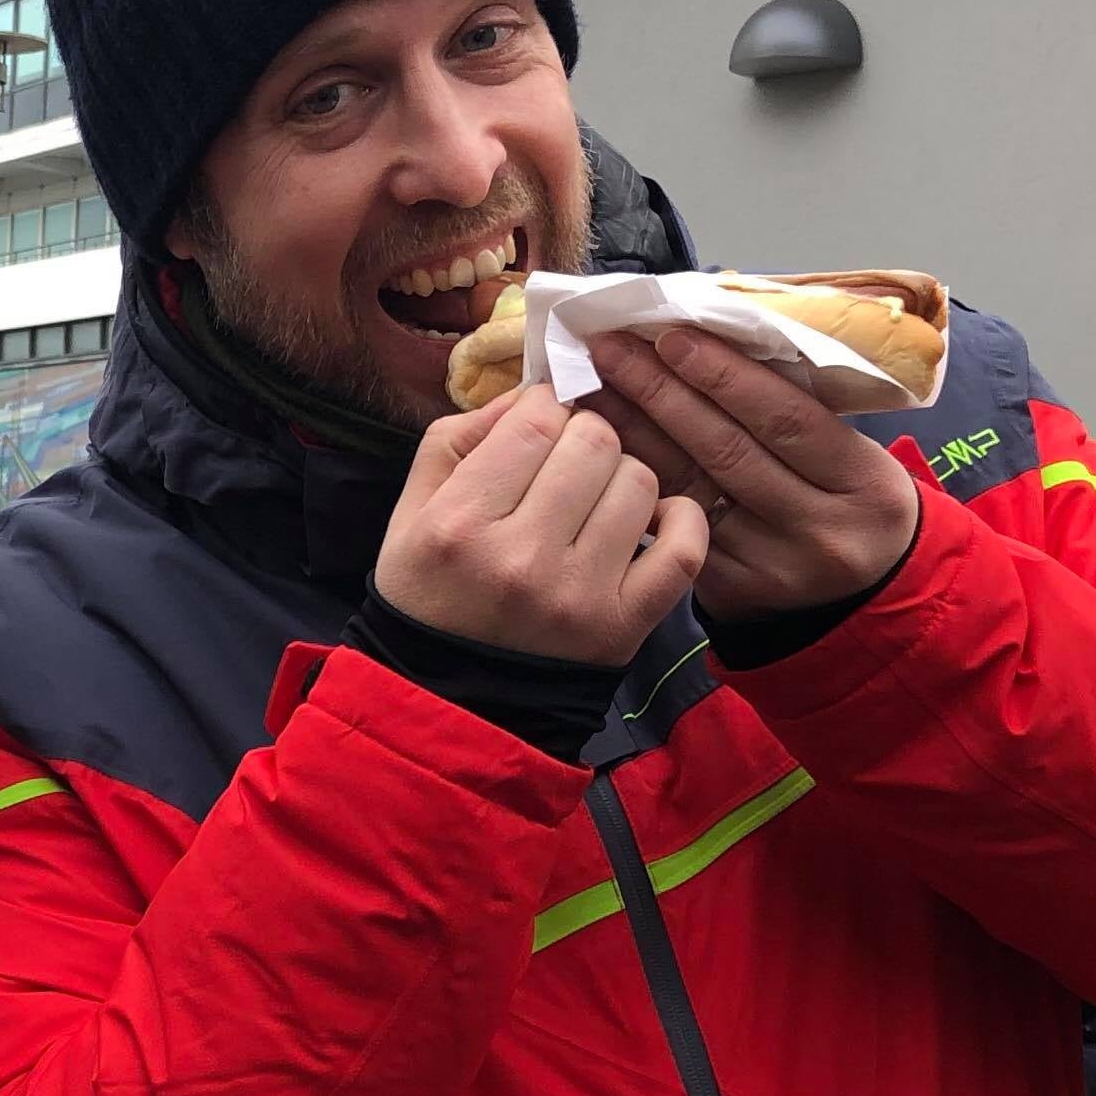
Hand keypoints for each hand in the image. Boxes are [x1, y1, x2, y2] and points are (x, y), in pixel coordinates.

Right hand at [373, 385, 706, 665]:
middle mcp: (520, 557)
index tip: (536, 430)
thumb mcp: (411, 514)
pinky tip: (654, 518)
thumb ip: (456, 440)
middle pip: (593, 441)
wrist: (452, 700)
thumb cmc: (430, 595)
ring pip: (638, 481)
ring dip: (622, 477)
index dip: (542, 410)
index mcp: (460, 524)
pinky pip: (684, 547)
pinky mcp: (624, 625)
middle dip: (584, 437)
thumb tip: (528, 395)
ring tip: (596, 500)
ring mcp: (579, 595)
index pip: (534, 421)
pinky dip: (681, 519)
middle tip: (568, 463)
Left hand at [584, 330, 923, 621]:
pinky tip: (605, 451)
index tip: (671, 338)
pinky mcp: (733, 594)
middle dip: (662, 395)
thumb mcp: (852, 456)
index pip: (784, 418)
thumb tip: (710, 343)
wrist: (867, 596)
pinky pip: (675, 528)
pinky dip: (638, 484)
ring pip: (690, 491)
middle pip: (727, 451)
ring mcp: (773, 568)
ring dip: (635, 435)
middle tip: (610, 351)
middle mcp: (820, 530)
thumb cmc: (850, 501)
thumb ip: (797, 410)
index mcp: (863, 483)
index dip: (723, 375)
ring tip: (593, 390)